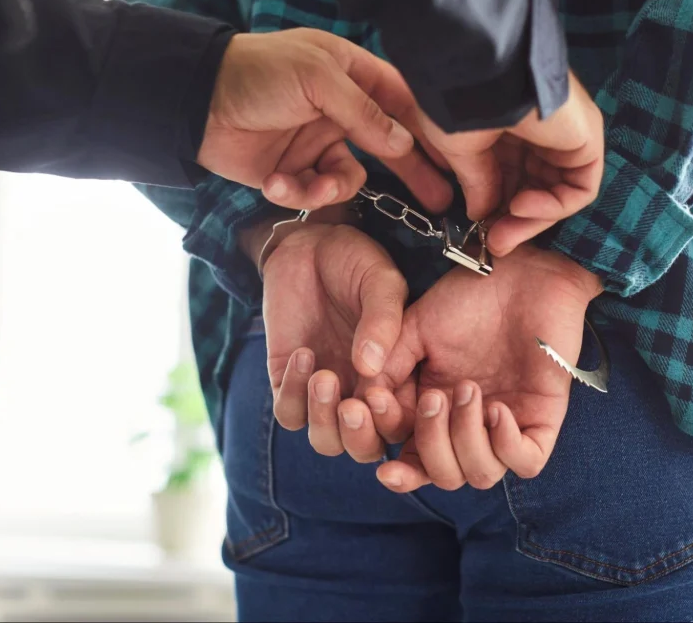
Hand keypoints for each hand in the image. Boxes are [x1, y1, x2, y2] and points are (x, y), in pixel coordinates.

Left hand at [198, 29, 450, 211]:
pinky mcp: (294, 171)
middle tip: (440, 202)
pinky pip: (315, 192)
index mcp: (353, 75)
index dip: (430, 132)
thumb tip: (403, 144)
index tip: (455, 160)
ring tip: (308, 184)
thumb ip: (363, 112)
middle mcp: (342, 110)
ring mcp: (318, 142)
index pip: (404, 104)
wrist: (194, 103)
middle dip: (412, 174)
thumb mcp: (317, 79)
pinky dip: (297, 193)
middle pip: (390, 147)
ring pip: (351, 178)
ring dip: (331, 188)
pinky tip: (275, 182)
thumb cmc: (257, 72)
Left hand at [256, 220, 412, 457]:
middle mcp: (364, 394)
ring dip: (324, 420)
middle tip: (351, 406)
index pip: (405, 424)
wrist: (308, 245)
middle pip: (365, 448)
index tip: (380, 394)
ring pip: (326, 441)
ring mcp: (326, 393)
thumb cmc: (356, 261)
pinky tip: (302, 354)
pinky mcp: (288, 382)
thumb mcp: (380, 282)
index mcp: (400, 378)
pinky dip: (293, 394)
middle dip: (358, 436)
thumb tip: (370, 368)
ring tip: (324, 377)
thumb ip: (383, 321)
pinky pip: (289, 414)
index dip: (394, 422)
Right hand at [337, 245, 601, 489]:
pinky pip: (525, 463)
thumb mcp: (414, 329)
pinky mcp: (541, 419)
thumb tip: (365, 404)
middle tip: (432, 398)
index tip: (376, 416)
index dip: (392, 456)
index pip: (410, 462)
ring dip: (466, 440)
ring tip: (468, 390)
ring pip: (480, 475)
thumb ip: (388, 367)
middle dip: (431, 444)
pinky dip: (506, 445)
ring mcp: (506, 425)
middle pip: (442, 476)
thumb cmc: (468, 296)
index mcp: (435, 412)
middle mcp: (468, 426)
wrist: (521, 272)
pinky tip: (496, 409)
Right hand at [414, 71, 604, 254]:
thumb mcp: (461, 150)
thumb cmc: (460, 101)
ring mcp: (566, 135)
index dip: (495, 208)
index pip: (511, 178)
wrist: (480, 72)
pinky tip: (521, 207)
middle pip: (536, 189)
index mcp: (509, 126)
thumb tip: (480, 214)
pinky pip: (579, 188)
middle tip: (492, 244)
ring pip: (558, 193)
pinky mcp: (587, 139)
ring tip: (502, 232)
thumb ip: (477, 183)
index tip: (477, 232)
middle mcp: (540, 131)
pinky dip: (553, 207)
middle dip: (512, 221)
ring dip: (530, 220)